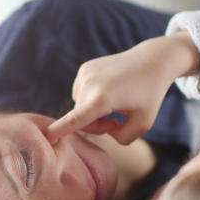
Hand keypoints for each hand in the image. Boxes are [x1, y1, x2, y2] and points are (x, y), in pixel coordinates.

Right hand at [46, 31, 199, 144]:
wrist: (152, 61)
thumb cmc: (150, 93)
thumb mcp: (143, 123)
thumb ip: (122, 138)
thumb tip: (104, 132)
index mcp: (103, 98)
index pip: (77, 119)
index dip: (61, 129)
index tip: (47, 135)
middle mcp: (89, 84)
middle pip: (81, 118)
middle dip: (97, 125)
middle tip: (117, 120)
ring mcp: (85, 73)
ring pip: (80, 106)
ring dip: (93, 111)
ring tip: (115, 103)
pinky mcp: (84, 68)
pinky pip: (81, 94)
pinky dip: (91, 98)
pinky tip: (108, 91)